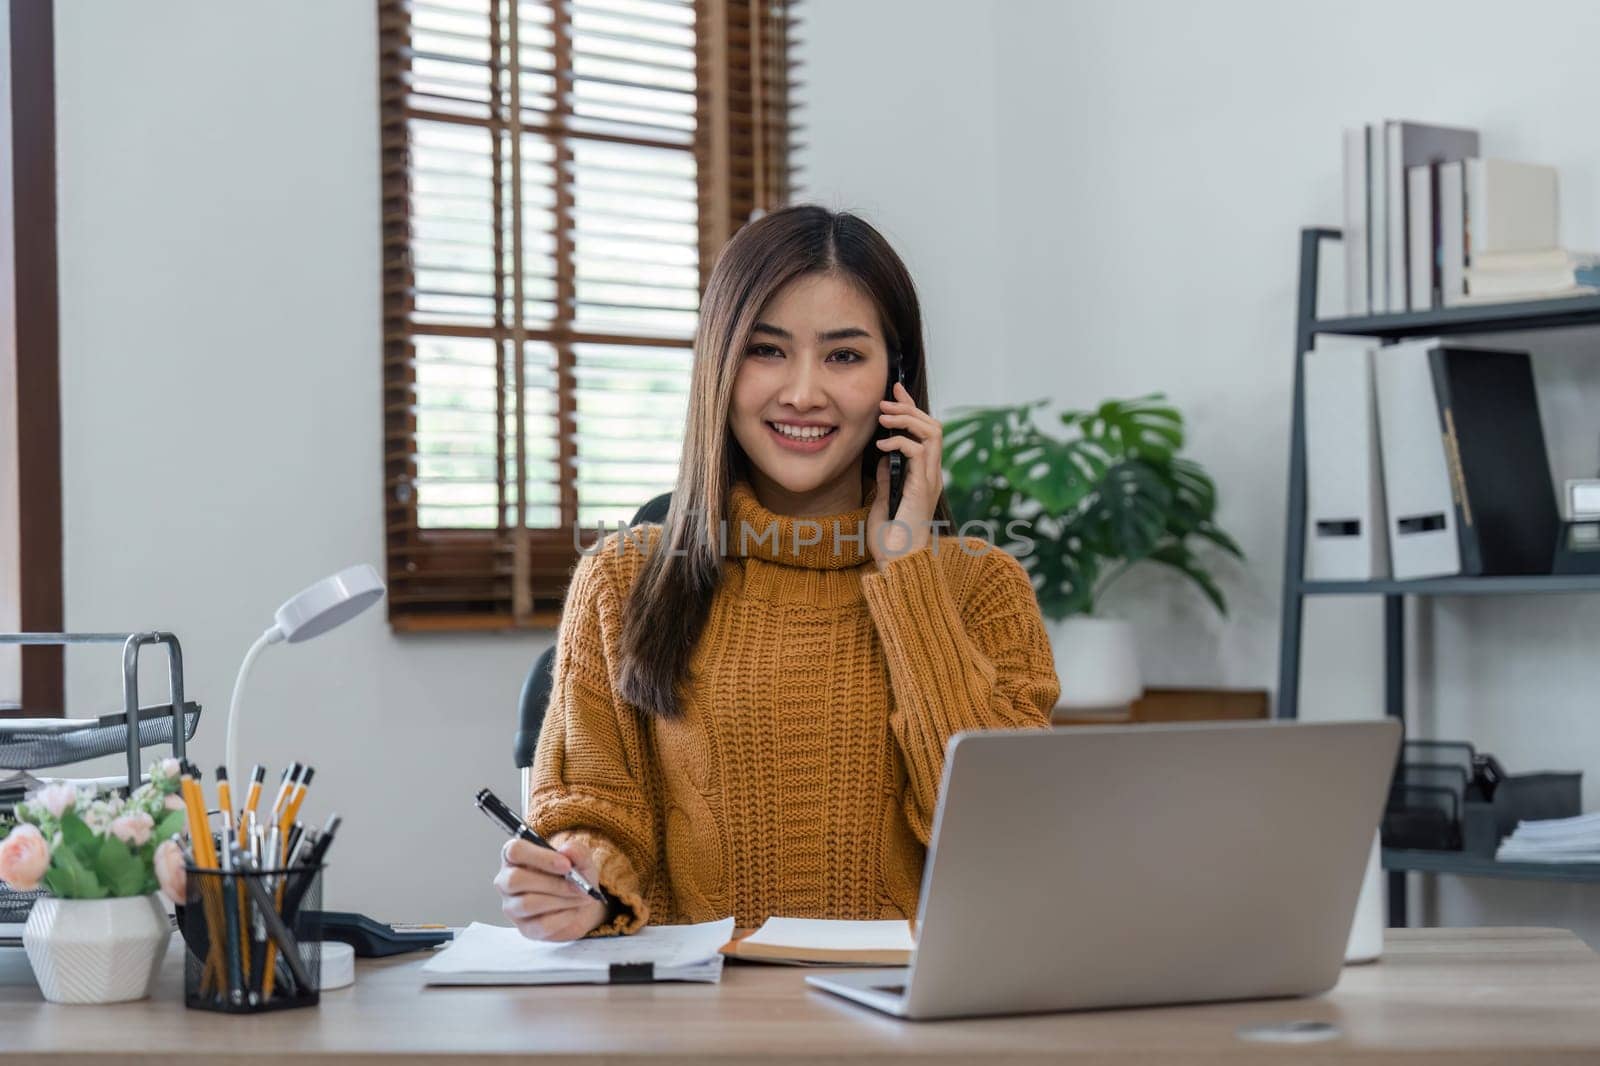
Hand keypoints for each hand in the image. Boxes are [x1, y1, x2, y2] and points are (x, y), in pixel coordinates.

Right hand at [494, 836, 607, 941]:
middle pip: (515, 879)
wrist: (581, 905)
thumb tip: (567, 851)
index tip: (566, 865)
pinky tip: (573, 911)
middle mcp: (507, 881)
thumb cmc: (573, 877)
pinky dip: (563, 917)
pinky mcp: (524, 928)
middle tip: (578, 885)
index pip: (515, 851)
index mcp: (515, 856)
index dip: (540, 857)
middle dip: (552, 883)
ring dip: (560, 900)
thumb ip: (576, 851)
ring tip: (580, 897)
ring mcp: (512, 907)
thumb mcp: (580, 860)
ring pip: (527, 903)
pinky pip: (540, 924)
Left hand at [867, 380, 942, 569]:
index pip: (923, 434)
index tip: (895, 391)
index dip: (911, 409)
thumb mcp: (884, 504)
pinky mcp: (923, 487)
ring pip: (932, 432)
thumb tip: (882, 460)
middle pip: (933, 426)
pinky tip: (882, 446)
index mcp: (924, 477)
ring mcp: (930, 480)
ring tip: (884, 417)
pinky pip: (918, 451)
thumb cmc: (890, 543)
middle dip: (909, 407)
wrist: (898, 567)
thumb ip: (886, 481)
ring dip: (907, 419)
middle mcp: (932, 475)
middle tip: (885, 400)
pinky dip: (900, 441)